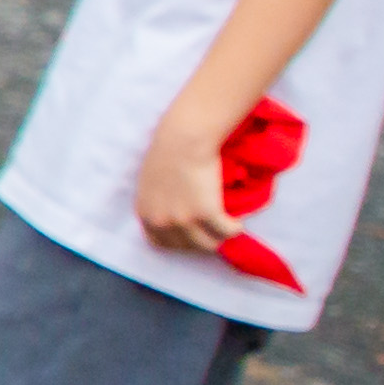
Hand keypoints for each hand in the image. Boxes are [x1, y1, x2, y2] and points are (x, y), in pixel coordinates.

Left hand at [135, 106, 234, 255]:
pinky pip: (227, 232)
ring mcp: (183, 219)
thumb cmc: (168, 151)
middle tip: (214, 228)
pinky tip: (237, 222)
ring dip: (219, 237)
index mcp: (145, 213)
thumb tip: (172, 212)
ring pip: (209, 244)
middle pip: (186, 247)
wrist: (184, 138)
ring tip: (227, 226)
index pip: (160, 243)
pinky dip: (235, 229)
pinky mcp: (206, 213)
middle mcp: (161, 221)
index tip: (192, 235)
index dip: (178, 241)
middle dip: (201, 239)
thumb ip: (158, 201)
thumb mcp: (151, 182)